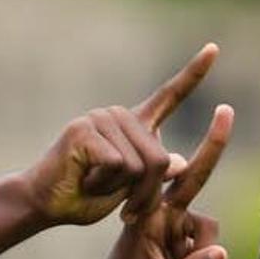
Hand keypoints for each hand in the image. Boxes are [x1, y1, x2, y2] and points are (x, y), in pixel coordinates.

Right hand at [21, 44, 219, 226]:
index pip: (170, 95)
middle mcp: (120, 115)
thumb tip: (180, 162)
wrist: (45, 204)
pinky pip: (117, 166)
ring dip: (120, 191)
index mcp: (135, 124)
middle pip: (160, 159)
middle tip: (124, 209)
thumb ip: (155, 175)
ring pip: (139, 167)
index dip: (194, 73)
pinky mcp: (85, 131)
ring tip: (93, 185)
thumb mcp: (130, 190)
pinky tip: (84, 179)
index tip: (214, 49)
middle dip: (146, 194)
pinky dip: (103, 185)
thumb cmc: (85, 197)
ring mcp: (101, 119)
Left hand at [87, 103, 234, 258]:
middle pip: (197, 181)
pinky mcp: (185, 246)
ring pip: (210, 235)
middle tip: (226, 111)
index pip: (179, 177)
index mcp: (150, 216)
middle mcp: (164, 216)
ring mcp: (176, 231)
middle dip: (212, 149)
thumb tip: (223, 253)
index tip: (222, 110)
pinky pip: (210, 253)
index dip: (204, 147)